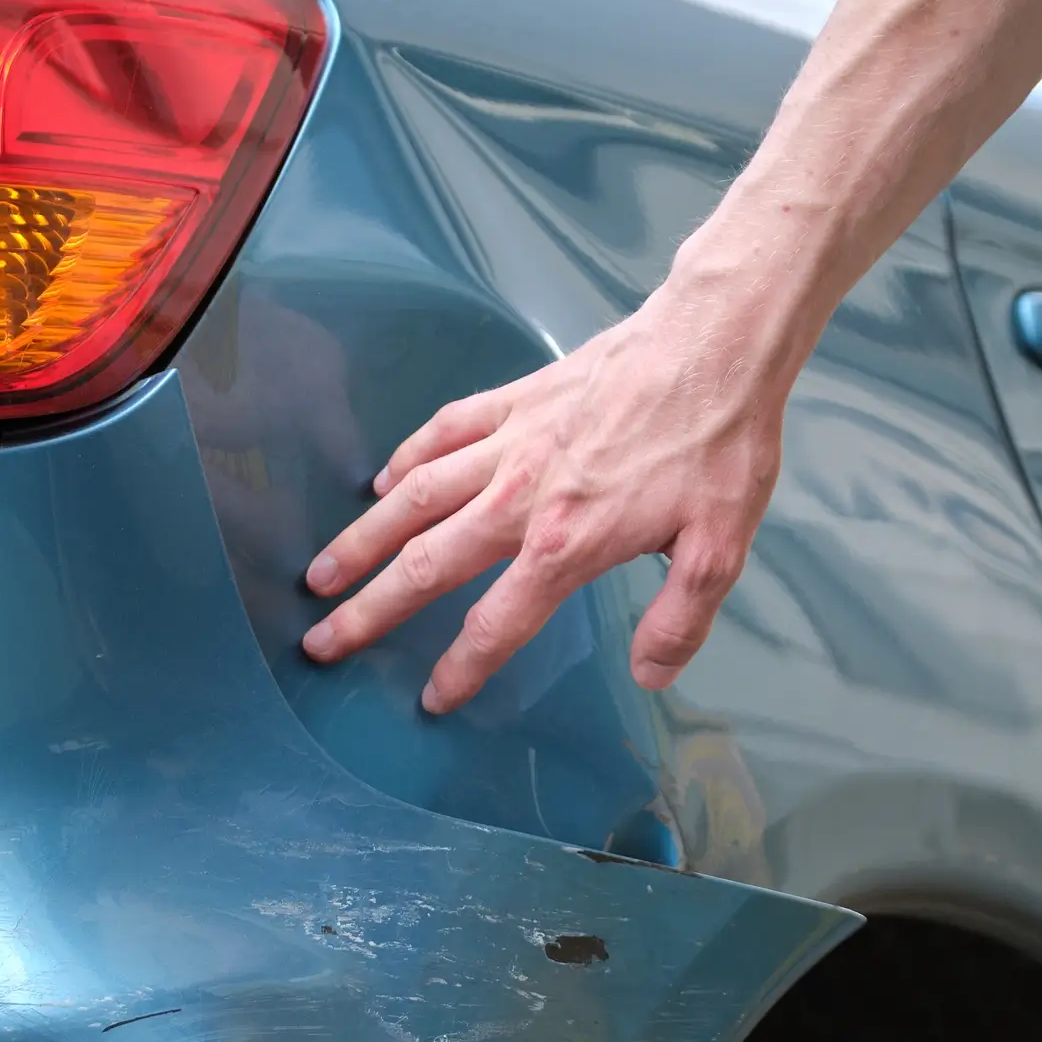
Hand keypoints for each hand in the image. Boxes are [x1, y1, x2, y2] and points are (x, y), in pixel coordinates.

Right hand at [301, 281, 788, 713]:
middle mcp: (520, 498)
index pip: (497, 624)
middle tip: (322, 641)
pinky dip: (405, 458)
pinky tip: (381, 481)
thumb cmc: (720, 445)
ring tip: (321, 573)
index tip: (433, 699)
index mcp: (567, 545)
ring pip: (414, 498)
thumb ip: (679, 620)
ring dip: (362, 539)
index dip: (462, 668)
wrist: (715, 342)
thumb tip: (649, 675)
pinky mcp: (515, 400)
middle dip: (370, 610)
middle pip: (426, 565)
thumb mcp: (719, 548)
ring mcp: (510, 443)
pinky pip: (443, 432)